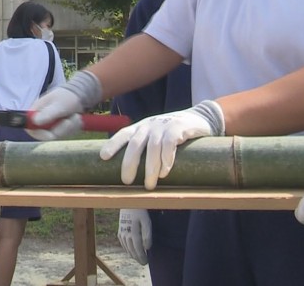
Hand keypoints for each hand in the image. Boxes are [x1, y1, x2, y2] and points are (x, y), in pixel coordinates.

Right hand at [27, 71, 101, 139]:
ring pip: (58, 136)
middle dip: (61, 130)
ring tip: (75, 116)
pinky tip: (76, 119)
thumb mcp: (59, 105)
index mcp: (36, 112)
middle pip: (46, 135)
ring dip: (70, 128)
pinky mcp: (59, 128)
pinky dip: (73, 128)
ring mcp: (50, 125)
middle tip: (69, 120)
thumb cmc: (67, 97)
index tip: (52, 135)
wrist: (80, 96)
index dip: (40, 134)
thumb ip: (48, 113)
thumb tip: (35, 121)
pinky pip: (65, 135)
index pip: (30, 129)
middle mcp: (41, 120)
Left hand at [99, 100, 223, 189]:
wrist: (199, 118)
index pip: (123, 134)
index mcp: (140, 127)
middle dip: (129, 163)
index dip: (113, 144)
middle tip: (126, 181)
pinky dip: (166, 159)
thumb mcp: (154, 135)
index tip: (104, 157)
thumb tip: (129, 173)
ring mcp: (164, 126)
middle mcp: (149, 125)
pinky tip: (165, 172)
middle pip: (135, 144)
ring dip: (150, 168)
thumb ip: (144, 147)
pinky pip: (169, 144)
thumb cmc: (172, 133)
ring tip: (149, 185)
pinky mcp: (179, 128)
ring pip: (152, 147)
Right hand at [118, 209, 151, 264]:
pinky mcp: (119, 230)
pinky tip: (130, 250)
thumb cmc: (140, 211)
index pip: (138, 249)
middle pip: (131, 250)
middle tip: (143, 262)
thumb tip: (147, 248)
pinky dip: (127, 248)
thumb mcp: (146, 221)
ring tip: (138, 258)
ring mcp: (121, 232)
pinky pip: (122, 243)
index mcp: (133, 232)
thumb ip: (147, 234)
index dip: (141, 257)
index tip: (145, 262)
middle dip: (137, 257)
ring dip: (132, 254)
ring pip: (126, 247)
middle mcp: (126, 234)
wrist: (128, 202)